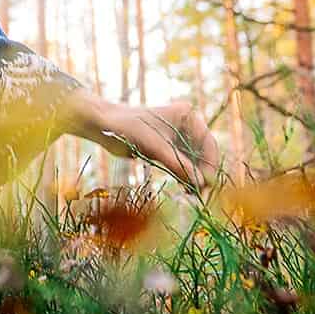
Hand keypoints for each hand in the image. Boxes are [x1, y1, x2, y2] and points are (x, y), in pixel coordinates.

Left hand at [66, 91, 221, 188]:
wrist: (103, 125)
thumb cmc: (127, 127)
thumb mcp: (155, 146)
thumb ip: (178, 164)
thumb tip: (200, 183)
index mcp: (187, 116)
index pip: (208, 143)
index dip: (210, 164)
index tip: (208, 184)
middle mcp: (185, 126)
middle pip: (203, 154)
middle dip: (202, 175)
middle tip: (202, 196)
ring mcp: (177, 138)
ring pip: (194, 162)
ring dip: (194, 178)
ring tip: (193, 197)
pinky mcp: (167, 149)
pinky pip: (182, 165)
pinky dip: (184, 177)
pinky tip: (185, 190)